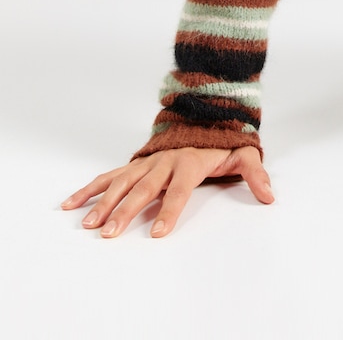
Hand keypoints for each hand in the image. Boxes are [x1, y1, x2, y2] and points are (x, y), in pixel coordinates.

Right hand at [61, 145, 273, 238]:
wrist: (206, 111)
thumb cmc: (223, 140)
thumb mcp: (244, 153)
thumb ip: (255, 173)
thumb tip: (269, 195)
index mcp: (190, 161)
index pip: (178, 189)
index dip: (169, 210)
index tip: (158, 233)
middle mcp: (165, 160)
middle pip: (143, 188)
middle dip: (126, 211)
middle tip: (110, 233)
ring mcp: (147, 160)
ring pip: (121, 182)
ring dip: (103, 202)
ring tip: (88, 224)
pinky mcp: (136, 161)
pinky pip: (109, 175)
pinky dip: (90, 188)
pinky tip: (71, 204)